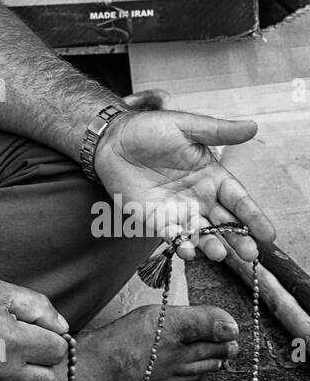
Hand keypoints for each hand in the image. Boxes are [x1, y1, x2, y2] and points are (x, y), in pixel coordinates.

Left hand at [93, 109, 271, 263]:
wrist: (112, 140)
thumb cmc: (150, 129)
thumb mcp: (185, 126)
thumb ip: (217, 131)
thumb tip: (253, 126)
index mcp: (212, 176)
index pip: (238, 199)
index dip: (253, 216)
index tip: (268, 234)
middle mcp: (200, 198)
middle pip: (225, 223)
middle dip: (239, 239)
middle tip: (250, 254)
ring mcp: (179, 211)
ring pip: (202, 234)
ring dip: (211, 245)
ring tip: (217, 253)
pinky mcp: (156, 220)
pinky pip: (172, 236)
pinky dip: (180, 244)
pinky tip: (186, 249)